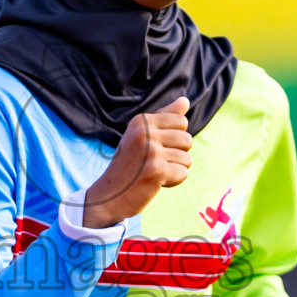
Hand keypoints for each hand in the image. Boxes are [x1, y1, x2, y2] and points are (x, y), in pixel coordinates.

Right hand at [84, 96, 191, 228]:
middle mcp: (145, 133)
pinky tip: (154, 182)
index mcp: (141, 121)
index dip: (173, 139)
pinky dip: (172, 181)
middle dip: (176, 154)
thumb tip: (185, 100)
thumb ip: (165, 117)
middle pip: (187, 139)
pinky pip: (183, 173)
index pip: (181, 121)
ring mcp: (151, 151)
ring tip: (153, 172)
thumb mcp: (142, 136)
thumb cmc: (128, 165)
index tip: (153, 148)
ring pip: (187, 159)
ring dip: (174, 169)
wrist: (109, 196)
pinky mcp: (157, 170)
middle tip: (153, 163)